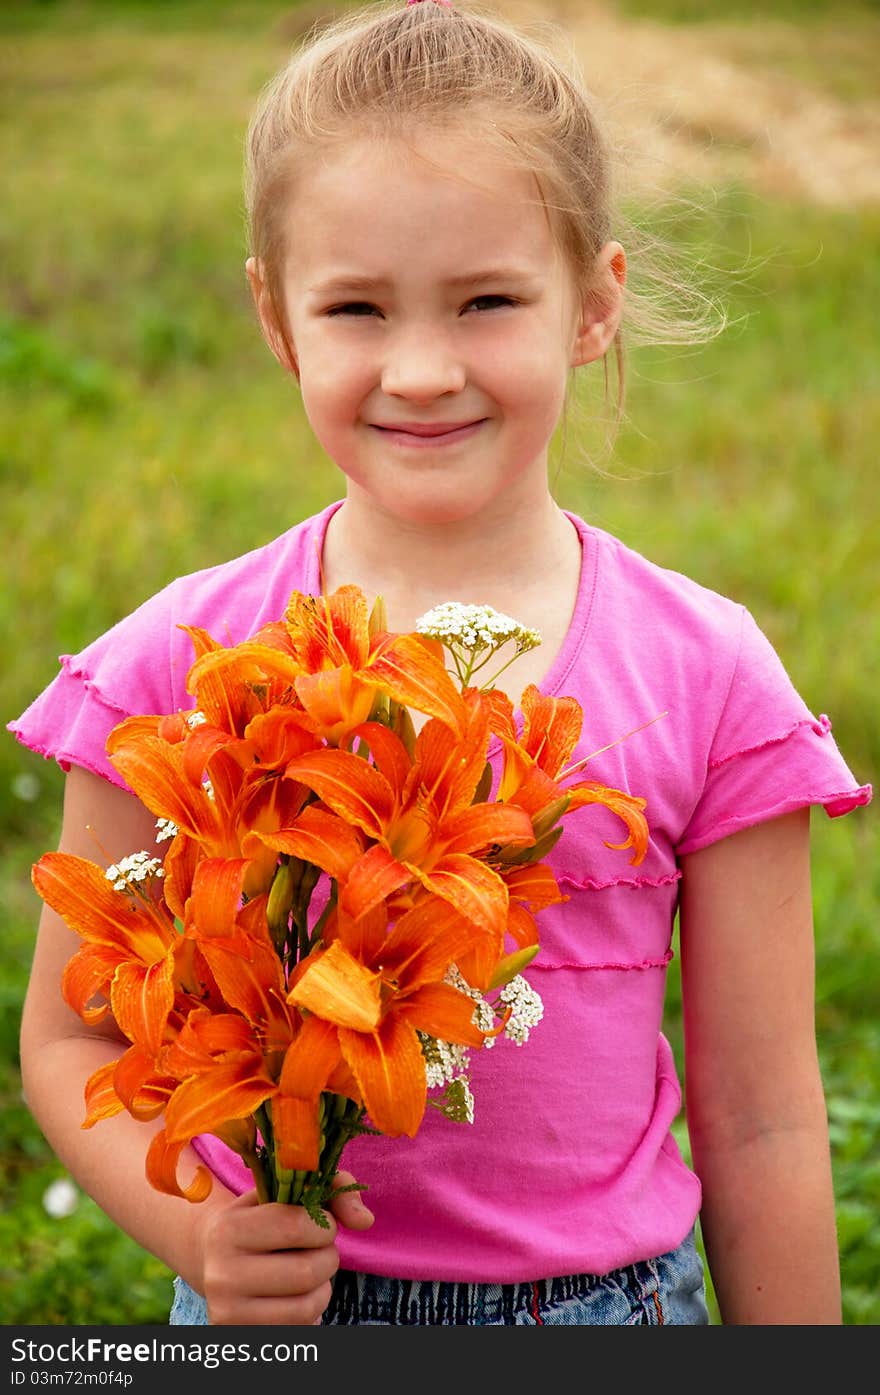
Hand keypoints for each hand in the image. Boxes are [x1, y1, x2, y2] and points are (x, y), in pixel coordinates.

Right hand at [199, 1172, 374, 1324]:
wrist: (213, 1259)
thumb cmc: (261, 1219)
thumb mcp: (285, 1193)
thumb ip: (331, 1191)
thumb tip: (365, 1221)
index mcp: (228, 1229)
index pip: (295, 1226)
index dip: (324, 1224)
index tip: (321, 1223)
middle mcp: (221, 1274)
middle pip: (306, 1271)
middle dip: (327, 1257)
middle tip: (320, 1249)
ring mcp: (229, 1312)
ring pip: (306, 1306)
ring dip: (323, 1287)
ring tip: (310, 1272)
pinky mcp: (241, 1337)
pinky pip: (299, 1329)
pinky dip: (311, 1311)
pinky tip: (297, 1295)